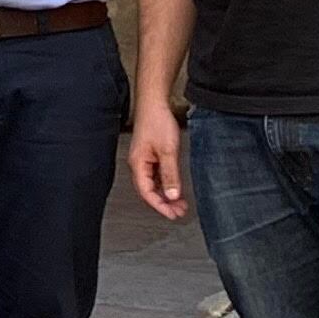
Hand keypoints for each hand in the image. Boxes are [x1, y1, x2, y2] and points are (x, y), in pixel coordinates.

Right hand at [128, 96, 189, 219]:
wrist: (154, 104)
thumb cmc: (156, 122)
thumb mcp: (168, 151)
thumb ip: (170, 175)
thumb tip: (172, 194)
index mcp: (138, 165)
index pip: (147, 193)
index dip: (160, 206)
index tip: (172, 214)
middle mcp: (138, 164)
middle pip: (149, 191)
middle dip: (164, 203)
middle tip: (179, 212)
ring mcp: (144, 160)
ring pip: (153, 184)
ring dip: (166, 194)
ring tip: (180, 203)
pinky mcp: (150, 155)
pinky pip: (156, 175)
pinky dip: (166, 184)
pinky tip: (175, 187)